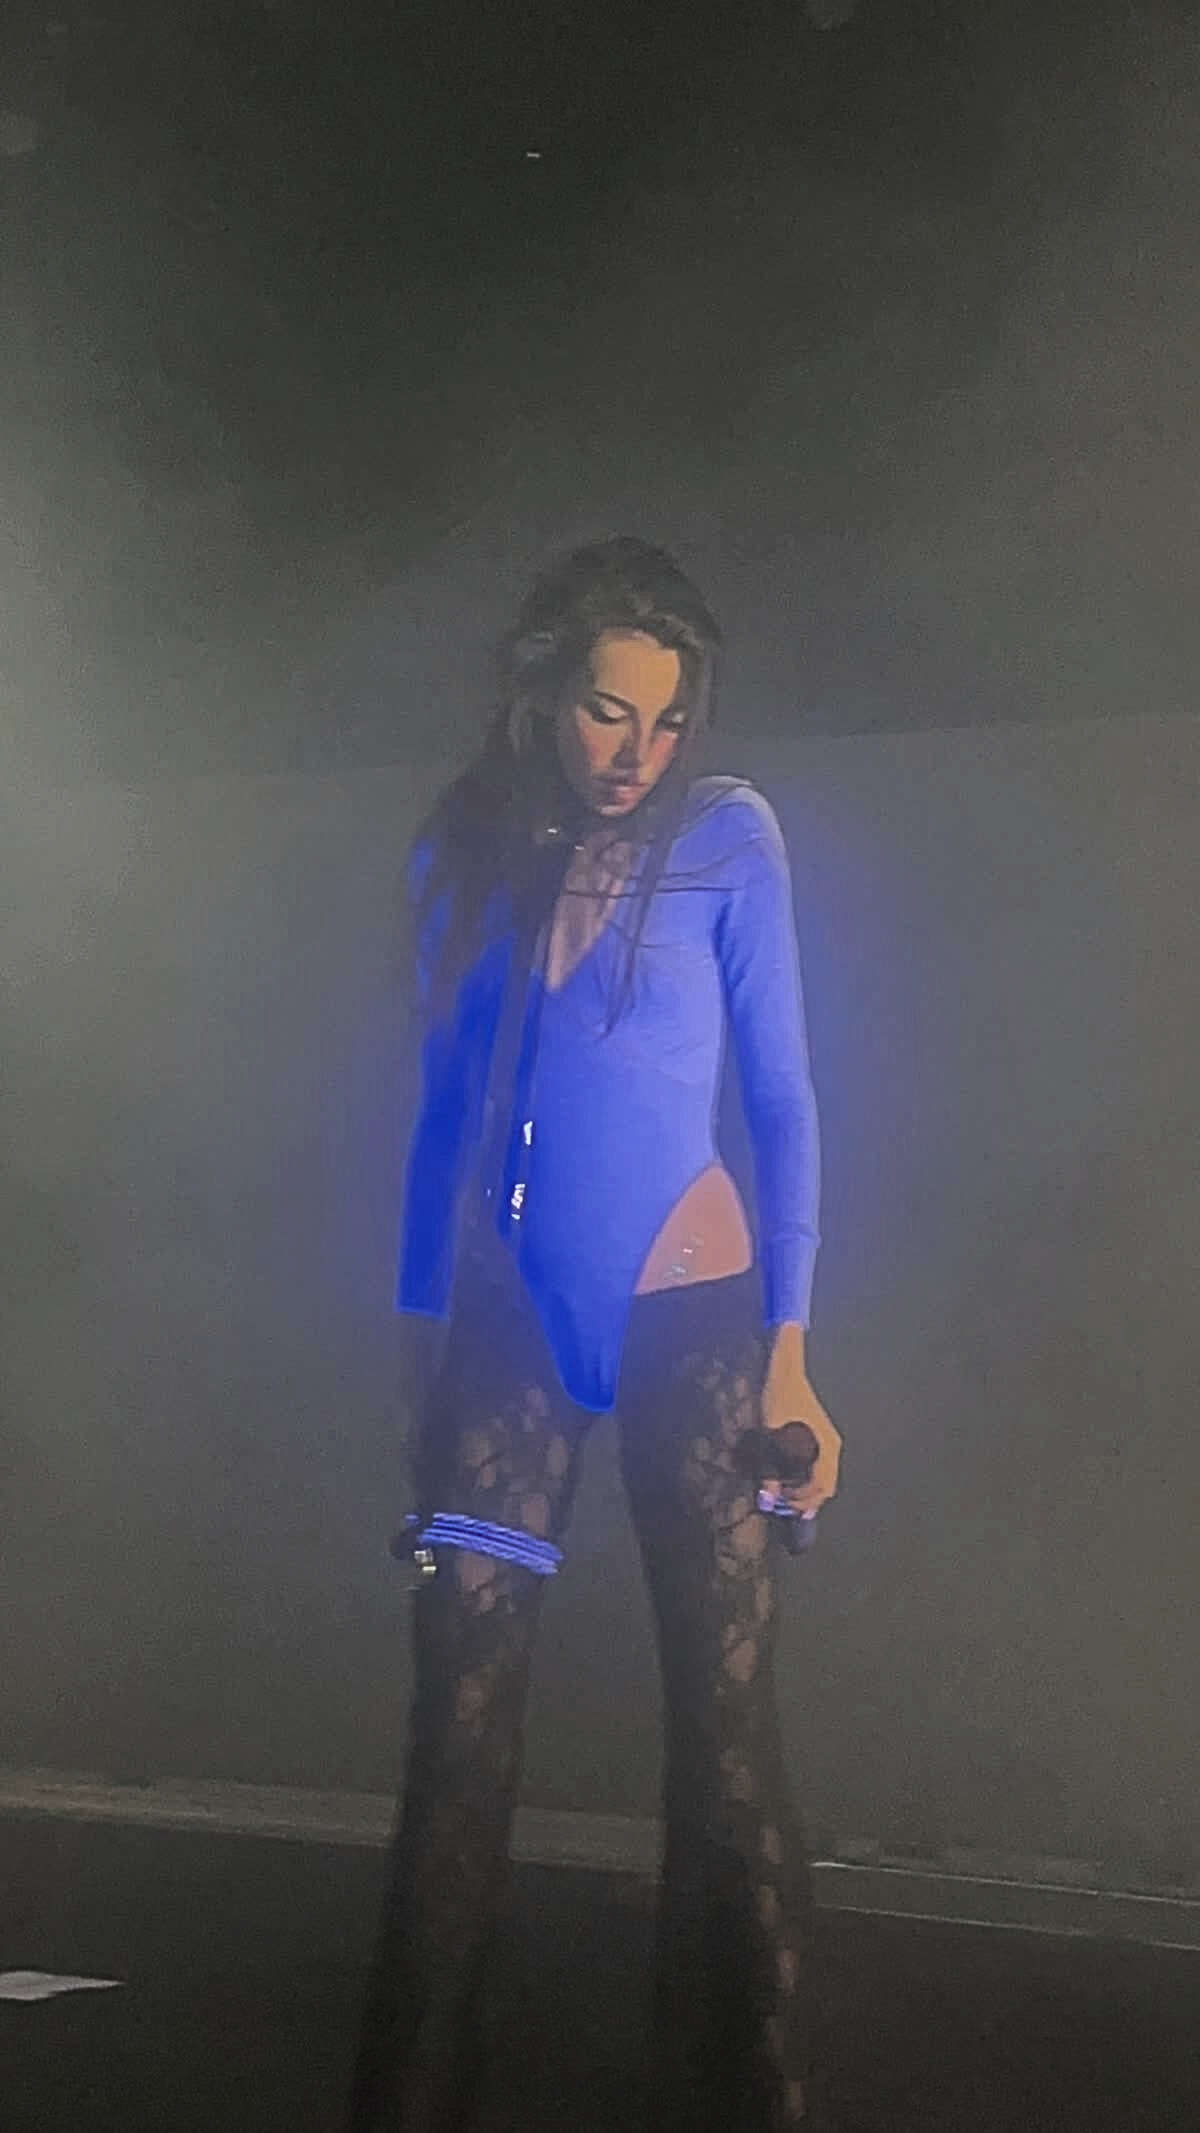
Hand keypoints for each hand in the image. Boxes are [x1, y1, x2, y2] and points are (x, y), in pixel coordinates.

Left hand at [759, 1327, 840, 1520]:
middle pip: (826, 1487)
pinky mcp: (820, 1438)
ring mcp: (828, 1442)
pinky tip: (789, 1479)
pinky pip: (819, 1468)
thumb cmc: (780, 1398)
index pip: (822, 1487)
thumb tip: (769, 1496)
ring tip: (784, 1494)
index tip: (782, 1503)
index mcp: (826, 1447)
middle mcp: (831, 1447)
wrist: (786, 1372)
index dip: (803, 1500)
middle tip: (783, 1505)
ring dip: (806, 1491)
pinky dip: (807, 1479)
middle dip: (806, 1500)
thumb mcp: (770, 1433)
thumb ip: (770, 1468)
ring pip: (824, 1479)